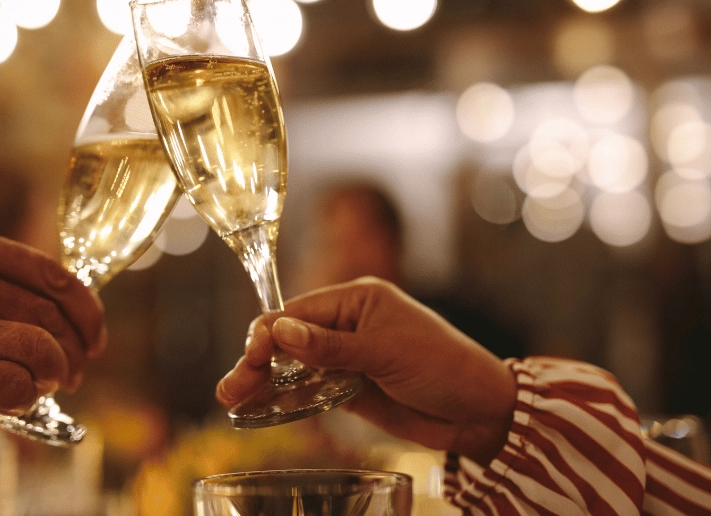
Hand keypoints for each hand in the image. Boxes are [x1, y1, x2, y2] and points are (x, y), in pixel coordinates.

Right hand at [216, 277, 515, 464]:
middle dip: (258, 361)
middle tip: (230, 387)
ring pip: (295, 366)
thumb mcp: (385, 352)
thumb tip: (279, 331)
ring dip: (264, 381)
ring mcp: (347, 357)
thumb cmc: (442, 366)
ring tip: (231, 399)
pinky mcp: (350, 388)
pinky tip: (259, 407)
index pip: (299, 311)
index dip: (270, 334)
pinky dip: (286, 397)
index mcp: (357, 299)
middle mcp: (347, 324)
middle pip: (290, 339)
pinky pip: (310, 389)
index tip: (249, 356)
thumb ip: (330, 346)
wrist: (480, 411)